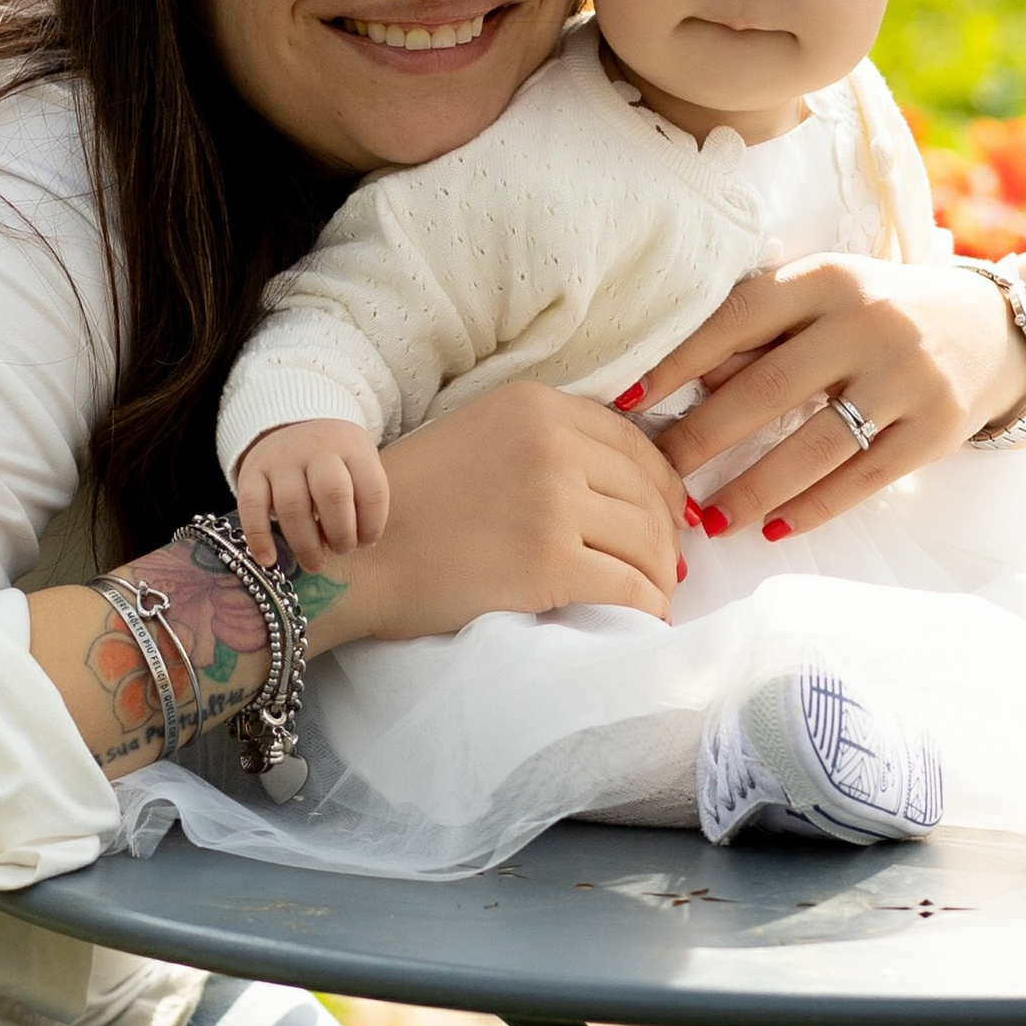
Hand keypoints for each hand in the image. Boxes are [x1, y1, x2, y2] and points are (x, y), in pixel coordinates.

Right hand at [234, 418, 392, 572]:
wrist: (292, 426)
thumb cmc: (334, 461)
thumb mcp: (359, 464)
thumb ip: (363, 498)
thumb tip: (359, 542)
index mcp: (352, 447)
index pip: (371, 489)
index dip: (372, 524)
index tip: (366, 542)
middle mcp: (316, 449)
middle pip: (332, 494)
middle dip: (340, 534)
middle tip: (340, 550)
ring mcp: (281, 459)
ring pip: (292, 505)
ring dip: (306, 544)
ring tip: (315, 563)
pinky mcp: (251, 471)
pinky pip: (251, 505)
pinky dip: (259, 537)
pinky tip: (268, 560)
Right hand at [312, 380, 685, 648]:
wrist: (358, 557)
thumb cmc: (410, 503)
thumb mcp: (478, 436)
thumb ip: (543, 440)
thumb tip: (622, 481)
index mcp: (535, 405)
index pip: (632, 441)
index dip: (661, 482)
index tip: (668, 513)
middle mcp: (551, 445)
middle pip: (646, 492)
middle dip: (664, 533)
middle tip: (666, 564)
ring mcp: (553, 503)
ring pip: (646, 541)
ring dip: (660, 574)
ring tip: (654, 595)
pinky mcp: (551, 563)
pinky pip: (629, 586)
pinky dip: (647, 607)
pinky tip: (643, 620)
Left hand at [634, 254, 1025, 539]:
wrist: (987, 330)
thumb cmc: (873, 314)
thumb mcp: (822, 300)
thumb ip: (761, 331)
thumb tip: (684, 384)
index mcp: (828, 278)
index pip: (740, 316)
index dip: (678, 360)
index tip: (627, 398)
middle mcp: (869, 322)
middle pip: (770, 389)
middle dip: (704, 438)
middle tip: (658, 475)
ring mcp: (907, 377)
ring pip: (814, 446)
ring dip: (753, 490)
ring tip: (707, 521)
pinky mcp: (936, 429)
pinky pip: (862, 480)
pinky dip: (812, 509)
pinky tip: (772, 529)